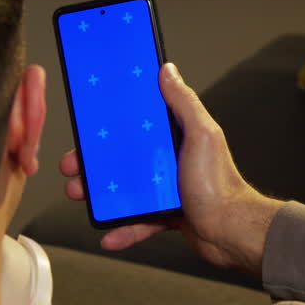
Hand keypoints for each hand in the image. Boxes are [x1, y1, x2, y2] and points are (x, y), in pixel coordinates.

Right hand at [59, 63, 282, 275]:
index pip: (138, 123)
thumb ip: (184, 103)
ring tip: (80, 194)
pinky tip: (108, 234)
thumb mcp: (201, 135)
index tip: (89, 123)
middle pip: (123, 156)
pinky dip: (122, 228)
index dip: (112, 122)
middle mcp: (170, 160)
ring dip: (99, 193)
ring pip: (124, 188)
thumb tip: (168, 71)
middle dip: (95, 161)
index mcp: (176, 137)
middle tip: (73, 165)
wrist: (231, 233)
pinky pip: (137, 220)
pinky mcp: (166, 214)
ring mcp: (167, 188)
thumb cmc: (220, 185)